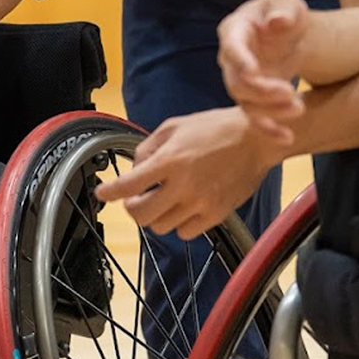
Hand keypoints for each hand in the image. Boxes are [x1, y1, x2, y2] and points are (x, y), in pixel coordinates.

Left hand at [93, 108, 279, 239]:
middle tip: (135, 198)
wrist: (256, 139)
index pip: (128, 185)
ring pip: (161, 227)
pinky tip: (182, 207)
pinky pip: (186, 232)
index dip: (109, 192)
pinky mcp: (216, 215)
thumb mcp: (174, 126)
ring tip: (162, 200)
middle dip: (132, 207)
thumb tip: (135, 167)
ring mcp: (201, 203)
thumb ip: (149, 147)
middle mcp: (183, 185)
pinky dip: (178, 223)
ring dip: (155, 215)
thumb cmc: (215, 128)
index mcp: (170, 160)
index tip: (102, 194)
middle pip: (141, 215)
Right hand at [217, 0, 308, 144]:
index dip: (240, 61)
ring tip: (300, 108)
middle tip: (291, 93)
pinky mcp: (252, 99)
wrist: (292, 36)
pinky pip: (255, 119)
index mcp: (235, 30)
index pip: (232, 47)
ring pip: (245, 104)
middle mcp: (231, 58)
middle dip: (261, 92)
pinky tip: (287, 138)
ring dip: (270, 112)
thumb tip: (276, 22)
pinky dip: (269, 131)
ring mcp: (240, 80)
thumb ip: (284, 11)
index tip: (254, 72)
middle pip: (235, 82)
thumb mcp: (289, 5)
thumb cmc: (287, 15)